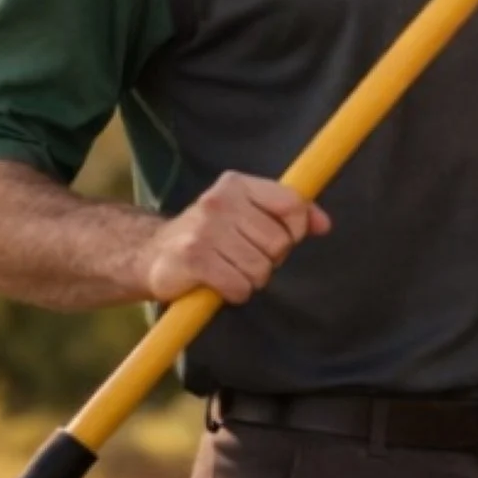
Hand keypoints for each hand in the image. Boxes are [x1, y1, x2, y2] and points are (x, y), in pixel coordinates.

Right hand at [145, 171, 331, 306]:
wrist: (152, 254)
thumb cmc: (211, 234)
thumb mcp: (248, 214)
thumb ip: (289, 215)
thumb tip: (324, 225)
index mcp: (237, 184)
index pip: (292, 204)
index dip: (296, 229)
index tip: (285, 238)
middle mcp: (219, 201)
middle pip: (279, 243)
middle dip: (270, 259)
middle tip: (246, 257)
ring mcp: (204, 230)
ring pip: (261, 268)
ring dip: (252, 279)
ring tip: (231, 269)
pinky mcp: (193, 259)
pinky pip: (239, 287)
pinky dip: (235, 293)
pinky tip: (219, 283)